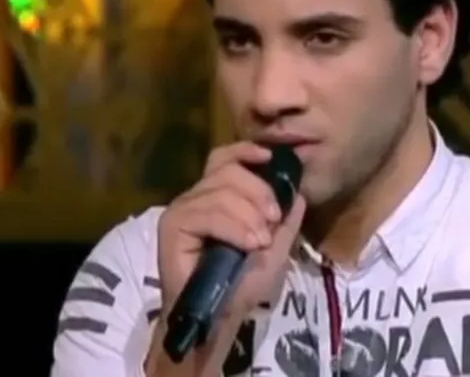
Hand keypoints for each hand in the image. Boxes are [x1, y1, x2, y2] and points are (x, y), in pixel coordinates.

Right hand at [156, 142, 305, 319]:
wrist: (218, 318)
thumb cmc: (242, 285)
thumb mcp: (275, 248)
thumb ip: (286, 220)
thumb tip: (297, 191)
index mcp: (216, 197)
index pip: (225, 158)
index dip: (246, 152)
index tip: (270, 157)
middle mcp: (196, 197)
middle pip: (228, 170)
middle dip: (259, 191)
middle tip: (274, 220)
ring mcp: (181, 210)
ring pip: (220, 192)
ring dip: (249, 215)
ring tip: (261, 241)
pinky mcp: (171, 226)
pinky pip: (207, 213)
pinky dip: (234, 227)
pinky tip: (248, 244)